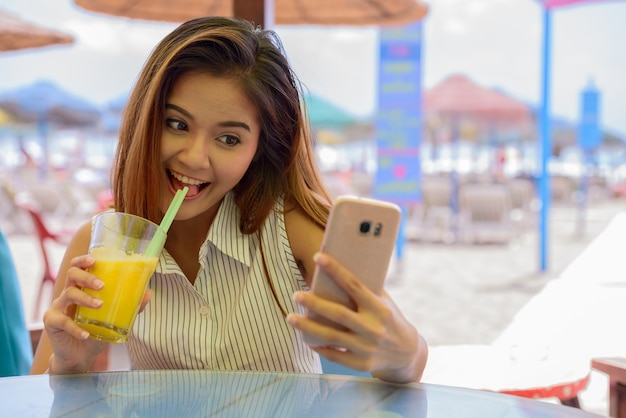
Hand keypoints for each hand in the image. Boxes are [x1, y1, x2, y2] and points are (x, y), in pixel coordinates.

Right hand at [43, 255, 151, 373]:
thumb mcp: (114, 318)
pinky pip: (62, 321)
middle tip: (102, 285)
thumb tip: (148, 293)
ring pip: (68, 294)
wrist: (80, 356)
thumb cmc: (96, 331)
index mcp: (81, 287)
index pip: (78, 267)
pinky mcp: (52, 322)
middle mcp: (68, 293)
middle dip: (87, 277)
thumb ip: (129, 305)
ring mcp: (58, 307)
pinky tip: (86, 333)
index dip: (84, 260)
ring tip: (99, 305)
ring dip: (85, 299)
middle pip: (72, 275)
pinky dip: (75, 328)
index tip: (95, 260)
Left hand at [287, 252, 425, 382]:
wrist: (407, 353)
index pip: (354, 285)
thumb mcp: (384, 302)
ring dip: (307, 327)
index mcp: (379, 308)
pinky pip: (334, 355)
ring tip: (290, 317)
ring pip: (331, 336)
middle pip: (338, 314)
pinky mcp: (361, 364)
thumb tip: (336, 271)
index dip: (335, 270)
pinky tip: (306, 339)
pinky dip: (319, 347)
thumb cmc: (389, 319)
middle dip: (314, 304)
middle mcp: (373, 328)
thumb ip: (366, 290)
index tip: (318, 257)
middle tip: (296, 294)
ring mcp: (366, 348)